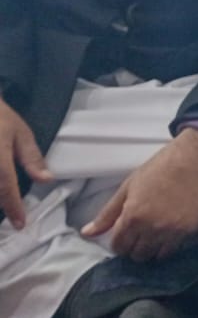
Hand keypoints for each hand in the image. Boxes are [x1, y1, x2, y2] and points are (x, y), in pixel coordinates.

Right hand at [0, 98, 52, 227]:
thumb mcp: (21, 134)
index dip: (13, 206)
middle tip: (13, 218)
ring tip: (8, 210)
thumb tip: (47, 180)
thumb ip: (32, 158)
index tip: (20, 223)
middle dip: (1, 206)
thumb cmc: (1, 119)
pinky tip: (1, 196)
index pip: (6, 185)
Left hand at [81, 128, 197, 260]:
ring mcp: (175, 232)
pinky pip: (178, 250)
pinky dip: (173, 244)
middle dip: (136, 246)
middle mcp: (153, 229)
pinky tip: (174, 229)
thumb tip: (86, 233)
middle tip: (142, 231)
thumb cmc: (162, 166)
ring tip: (158, 232)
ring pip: (157, 257)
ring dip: (154, 248)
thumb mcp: (130, 185)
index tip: (126, 232)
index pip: (119, 247)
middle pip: (138, 255)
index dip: (120, 241)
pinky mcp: (194, 232)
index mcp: (133, 217)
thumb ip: (108, 213)